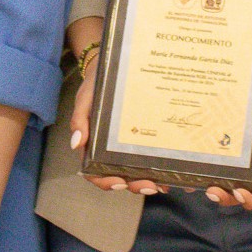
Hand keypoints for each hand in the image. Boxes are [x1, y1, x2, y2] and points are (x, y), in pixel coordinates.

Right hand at [68, 53, 166, 196]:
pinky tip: (175, 170)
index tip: (119, 182)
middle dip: (135, 185)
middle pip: (122, 177)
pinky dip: (162, 168)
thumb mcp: (85, 98)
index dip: (106, 182)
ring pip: (139, 172)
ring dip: (151, 181)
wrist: (114, 66)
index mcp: (94, 146)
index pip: (95, 172)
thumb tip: (77, 143)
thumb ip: (80, 119)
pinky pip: (153, 157)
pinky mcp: (146, 139)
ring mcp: (130, 147)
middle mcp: (112, 151)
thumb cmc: (96, 85)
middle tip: (150, 185)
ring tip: (164, 183)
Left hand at [206, 39, 251, 210]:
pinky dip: (218, 154)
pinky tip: (203, 150)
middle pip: (246, 188)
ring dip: (220, 178)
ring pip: (236, 170)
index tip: (237, 192)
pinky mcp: (247, 129)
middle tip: (210, 190)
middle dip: (228, 195)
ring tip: (202, 176)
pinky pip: (231, 147)